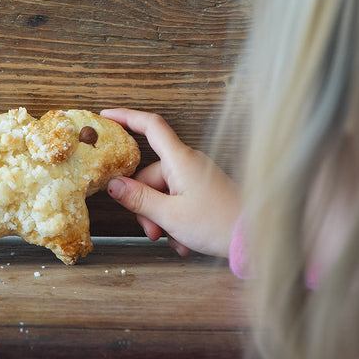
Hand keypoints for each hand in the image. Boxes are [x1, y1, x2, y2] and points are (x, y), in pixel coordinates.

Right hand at [101, 108, 240, 257]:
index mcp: (180, 160)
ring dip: (162, 219)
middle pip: (150, 175)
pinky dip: (175, 222)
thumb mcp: (169, 215)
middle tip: (152, 231)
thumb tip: (113, 185)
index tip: (106, 117)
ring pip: (163, 193)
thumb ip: (138, 198)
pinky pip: (178, 201)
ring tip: (174, 240)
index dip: (126, 117)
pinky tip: (184, 241)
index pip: (150, 126)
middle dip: (146, 205)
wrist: (253, 239)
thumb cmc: (217, 224)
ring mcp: (197, 177)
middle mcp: (189, 163)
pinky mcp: (204, 190)